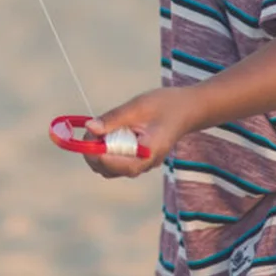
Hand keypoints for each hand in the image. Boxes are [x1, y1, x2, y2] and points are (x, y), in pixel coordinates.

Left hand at [82, 86, 201, 179]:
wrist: (187, 108)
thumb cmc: (166, 105)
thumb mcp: (137, 107)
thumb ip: (113, 119)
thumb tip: (89, 128)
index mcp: (149, 154)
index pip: (119, 166)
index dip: (99, 155)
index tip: (88, 138)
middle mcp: (145, 163)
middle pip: (110, 171)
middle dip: (94, 154)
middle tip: (91, 130)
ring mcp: (142, 162)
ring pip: (111, 168)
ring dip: (99, 152)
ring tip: (101, 128)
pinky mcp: (138, 157)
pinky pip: (117, 160)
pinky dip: (107, 149)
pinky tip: (110, 131)